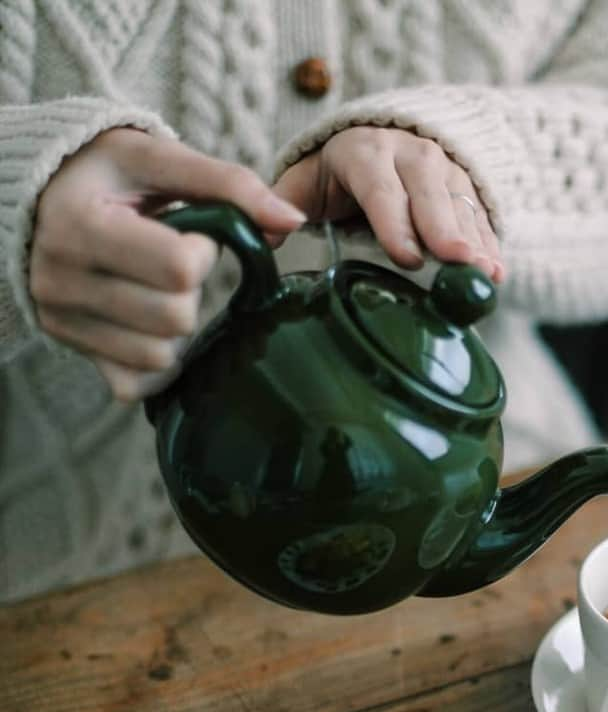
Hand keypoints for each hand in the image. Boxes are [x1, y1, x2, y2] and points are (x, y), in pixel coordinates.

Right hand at [30, 128, 305, 401]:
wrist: (39, 193)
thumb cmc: (107, 173)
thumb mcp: (159, 157)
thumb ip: (230, 184)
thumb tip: (293, 220)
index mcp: (79, 224)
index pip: (179, 269)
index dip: (202, 252)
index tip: (188, 233)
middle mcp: (59, 278)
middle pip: (175, 318)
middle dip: (192, 291)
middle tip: (172, 263)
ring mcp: (61, 320)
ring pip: (160, 356)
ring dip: (176, 327)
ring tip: (154, 287)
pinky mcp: (72, 349)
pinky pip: (135, 384)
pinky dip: (156, 361)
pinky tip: (148, 323)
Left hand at [272, 126, 502, 282]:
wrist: (383, 142)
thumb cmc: (338, 174)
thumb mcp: (306, 180)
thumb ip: (283, 204)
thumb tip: (264, 239)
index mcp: (364, 153)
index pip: (380, 188)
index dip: (395, 222)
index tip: (408, 258)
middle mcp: (409, 153)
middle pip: (429, 192)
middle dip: (445, 229)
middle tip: (458, 262)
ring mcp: (443, 169)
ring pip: (461, 204)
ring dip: (476, 241)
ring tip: (486, 274)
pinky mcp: (466, 187)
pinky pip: (480, 216)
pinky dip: (490, 244)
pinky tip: (497, 273)